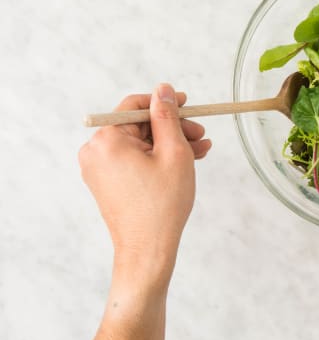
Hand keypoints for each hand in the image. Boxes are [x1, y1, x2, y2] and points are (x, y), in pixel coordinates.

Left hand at [78, 84, 211, 289]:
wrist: (148, 249)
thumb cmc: (162, 204)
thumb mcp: (173, 152)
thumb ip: (167, 116)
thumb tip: (163, 90)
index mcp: (107, 139)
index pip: (135, 106)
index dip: (165, 103)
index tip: (188, 105)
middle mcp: (95, 151)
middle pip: (139, 126)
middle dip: (172, 128)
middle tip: (200, 135)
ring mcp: (99, 169)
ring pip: (140, 144)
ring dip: (170, 145)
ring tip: (200, 151)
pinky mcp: (106, 183)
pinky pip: (134, 160)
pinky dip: (157, 159)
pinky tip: (183, 163)